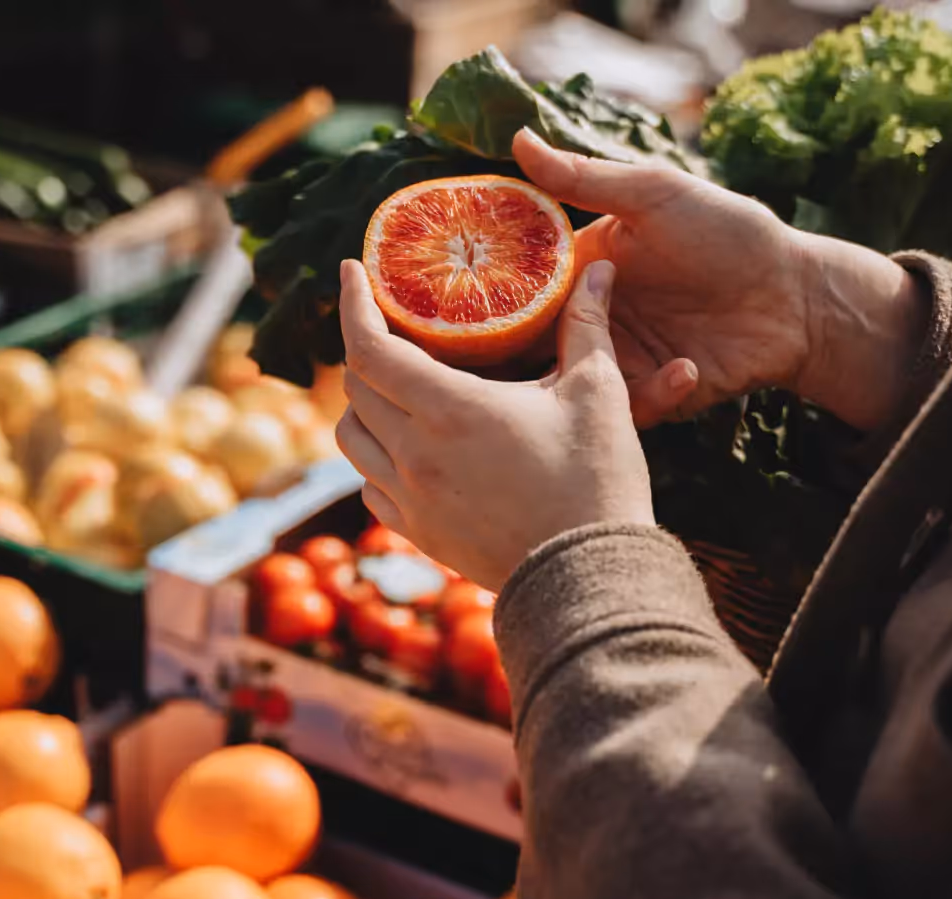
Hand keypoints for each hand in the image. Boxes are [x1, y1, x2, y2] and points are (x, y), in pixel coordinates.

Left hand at [334, 258, 667, 590]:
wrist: (589, 578)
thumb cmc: (596, 482)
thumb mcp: (597, 394)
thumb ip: (587, 325)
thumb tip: (600, 267)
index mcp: (450, 410)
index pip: (369, 346)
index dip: (352, 304)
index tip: (350, 273)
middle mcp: (415, 454)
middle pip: (356, 387)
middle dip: (366, 348)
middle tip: (392, 327)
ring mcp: (410, 499)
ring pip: (352, 438)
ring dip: (363, 405)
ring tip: (395, 387)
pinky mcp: (417, 534)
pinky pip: (370, 485)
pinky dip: (376, 457)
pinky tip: (407, 448)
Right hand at [514, 130, 927, 430]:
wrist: (797, 296)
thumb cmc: (731, 233)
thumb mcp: (655, 195)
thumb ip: (584, 178)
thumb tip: (518, 139)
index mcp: (582, 267)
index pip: (517, 286)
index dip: (488, 296)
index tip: (466, 307)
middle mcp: (592, 316)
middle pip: (532, 346)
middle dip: (520, 359)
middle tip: (524, 362)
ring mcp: (620, 359)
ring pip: (572, 385)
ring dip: (586, 382)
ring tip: (611, 368)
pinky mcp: (651, 396)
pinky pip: (628, 409)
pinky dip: (652, 395)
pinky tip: (688, 368)